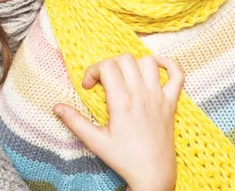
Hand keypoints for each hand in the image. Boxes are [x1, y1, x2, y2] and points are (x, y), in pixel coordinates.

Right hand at [53, 54, 183, 190]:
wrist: (153, 174)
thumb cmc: (124, 158)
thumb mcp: (95, 141)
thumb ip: (75, 121)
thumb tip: (56, 106)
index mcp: (121, 102)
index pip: (107, 66)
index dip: (93, 70)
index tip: (89, 86)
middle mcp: (141, 94)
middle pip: (126, 59)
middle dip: (111, 65)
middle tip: (106, 81)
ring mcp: (158, 96)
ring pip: (148, 62)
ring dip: (135, 64)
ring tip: (126, 77)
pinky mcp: (171, 102)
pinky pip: (178, 75)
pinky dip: (169, 65)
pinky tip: (156, 68)